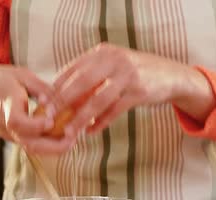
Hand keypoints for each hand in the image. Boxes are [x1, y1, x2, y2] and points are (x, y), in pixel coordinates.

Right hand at [0, 65, 73, 153]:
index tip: (53, 116)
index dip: (40, 123)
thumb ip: (41, 88)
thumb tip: (58, 100)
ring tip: (74, 135)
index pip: (22, 123)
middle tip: (75, 135)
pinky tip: (65, 133)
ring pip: (35, 149)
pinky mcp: (15, 138)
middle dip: (57, 145)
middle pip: (32, 146)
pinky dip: (50, 143)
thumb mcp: (19, 75)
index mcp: (6, 109)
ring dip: (56, 146)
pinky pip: (34, 145)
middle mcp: (8, 128)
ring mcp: (11, 136)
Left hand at [50, 43, 215, 138]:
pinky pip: (115, 109)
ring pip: (97, 99)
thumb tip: (64, 98)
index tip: (44, 102)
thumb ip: (92, 77)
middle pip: (81, 82)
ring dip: (81, 117)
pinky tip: (92, 131)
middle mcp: (114, 60)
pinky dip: (102, 122)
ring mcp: (127, 75)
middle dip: (63, 100)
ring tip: (70, 131)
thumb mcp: (114, 67)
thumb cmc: (137, 74)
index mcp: (103, 52)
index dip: (56, 86)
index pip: (72, 69)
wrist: (171, 76)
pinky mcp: (139, 91)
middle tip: (49, 116)